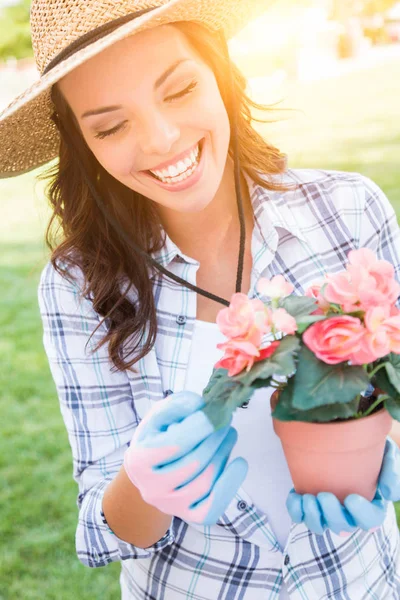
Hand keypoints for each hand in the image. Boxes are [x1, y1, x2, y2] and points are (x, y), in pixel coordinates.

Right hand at [124, 391, 247, 525]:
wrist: (150, 473)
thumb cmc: (156, 438)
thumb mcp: (159, 416)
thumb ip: (177, 406)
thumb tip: (201, 404)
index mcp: (139, 461)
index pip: (175, 445)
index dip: (200, 427)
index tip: (216, 410)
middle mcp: (152, 489)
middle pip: (194, 462)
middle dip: (216, 437)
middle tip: (227, 419)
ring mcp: (171, 506)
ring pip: (206, 481)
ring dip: (224, 453)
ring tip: (230, 434)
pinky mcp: (189, 516)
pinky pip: (213, 506)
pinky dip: (230, 484)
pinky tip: (239, 463)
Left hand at [286, 437, 399, 535]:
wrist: (349, 438)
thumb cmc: (372, 450)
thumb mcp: (388, 455)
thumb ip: (392, 472)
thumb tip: (386, 494)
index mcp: (372, 506)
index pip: (371, 521)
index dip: (361, 515)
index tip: (351, 498)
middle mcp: (350, 513)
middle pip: (342, 527)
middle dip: (331, 514)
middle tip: (323, 495)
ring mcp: (329, 510)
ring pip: (320, 526)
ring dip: (312, 516)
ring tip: (307, 498)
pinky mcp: (311, 503)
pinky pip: (300, 516)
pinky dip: (296, 510)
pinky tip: (295, 496)